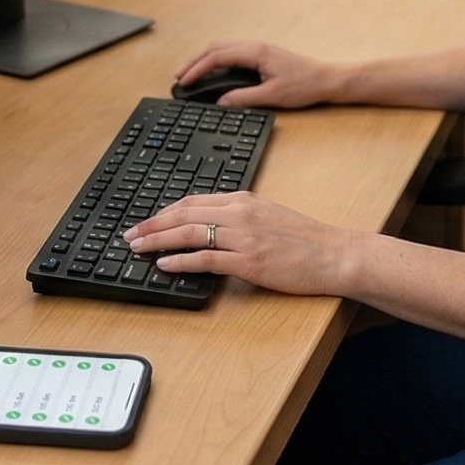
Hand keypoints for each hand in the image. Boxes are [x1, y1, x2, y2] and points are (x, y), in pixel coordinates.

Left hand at [127, 192, 357, 295]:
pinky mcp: (249, 262)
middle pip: (182, 214)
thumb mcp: (267, 215)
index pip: (191, 201)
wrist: (335, 254)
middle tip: (129, 234)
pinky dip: (180, 260)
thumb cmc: (304, 239)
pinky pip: (205, 258)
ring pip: (188, 234)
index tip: (145, 221)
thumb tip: (204, 224)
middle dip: (151, 225)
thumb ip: (237, 216)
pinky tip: (164, 264)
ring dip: (157, 241)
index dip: (162, 212)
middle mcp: (239, 213)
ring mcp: (243, 237)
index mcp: (242, 199)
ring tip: (137, 248)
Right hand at [173, 40, 342, 109]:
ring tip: (190, 74)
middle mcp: (254, 47)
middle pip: (214, 48)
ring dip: (204, 60)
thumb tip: (221, 102)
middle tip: (179, 76)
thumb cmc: (305, 85)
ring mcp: (257, 50)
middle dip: (194, 61)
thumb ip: (243, 98)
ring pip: (221, 49)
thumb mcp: (272, 96)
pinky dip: (216, 61)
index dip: (196, 69)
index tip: (184, 81)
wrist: (326, 80)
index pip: (216, 57)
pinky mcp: (261, 56)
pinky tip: (212, 73)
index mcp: (254, 52)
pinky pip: (231, 53)